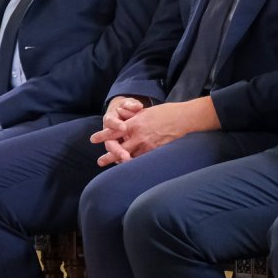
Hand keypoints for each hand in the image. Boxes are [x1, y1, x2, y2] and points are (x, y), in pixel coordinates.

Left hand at [90, 97, 218, 166]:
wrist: (184, 119)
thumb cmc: (166, 112)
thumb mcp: (147, 111)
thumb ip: (133, 116)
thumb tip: (122, 117)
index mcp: (135, 123)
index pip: (114, 130)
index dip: (103, 135)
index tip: (93, 139)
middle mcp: (139, 135)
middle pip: (119, 148)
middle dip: (108, 155)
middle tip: (99, 161)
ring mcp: (148, 144)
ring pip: (130, 156)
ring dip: (121, 162)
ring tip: (114, 167)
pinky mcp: (156, 151)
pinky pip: (143, 159)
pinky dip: (136, 163)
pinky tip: (131, 167)